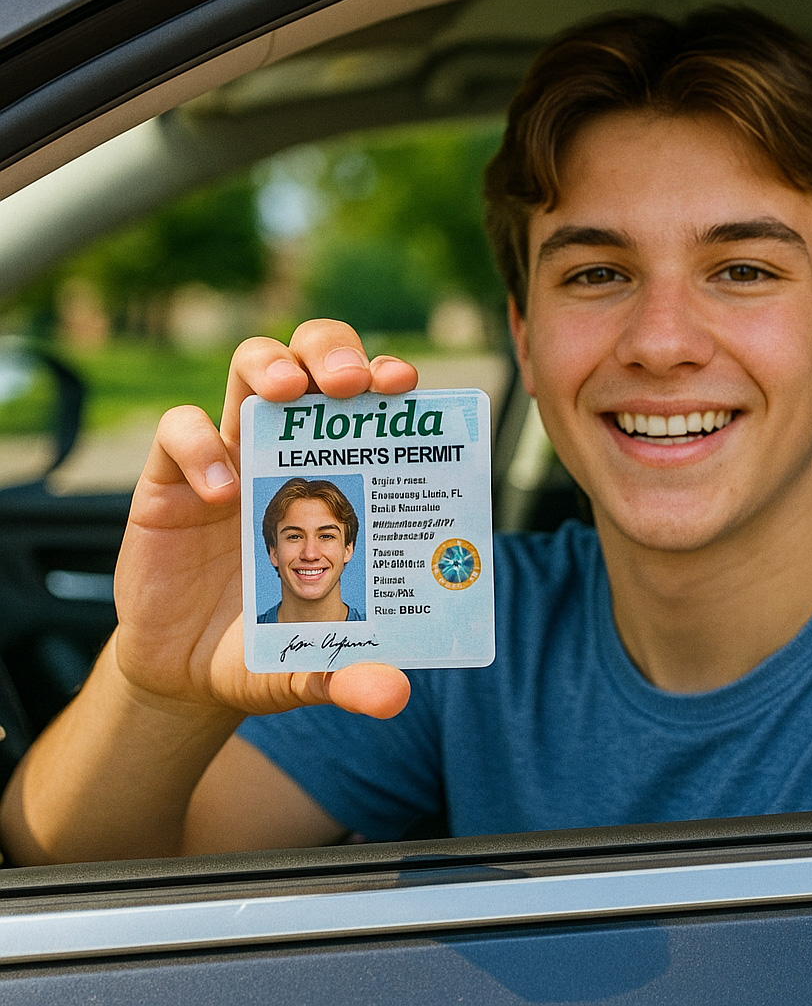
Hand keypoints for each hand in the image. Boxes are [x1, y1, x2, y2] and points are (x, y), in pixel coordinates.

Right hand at [113, 319, 415, 721]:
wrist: (189, 675)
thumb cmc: (268, 649)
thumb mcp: (314, 663)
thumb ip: (351, 673)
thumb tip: (396, 696)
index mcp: (336, 482)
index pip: (366, 406)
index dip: (385, 379)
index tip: (408, 385)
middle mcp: (286, 456)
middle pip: (309, 360)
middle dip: (331, 349)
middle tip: (349, 381)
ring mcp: (228, 460)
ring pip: (247, 371)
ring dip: (270, 367)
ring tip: (288, 394)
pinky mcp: (169, 483)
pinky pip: (177, 433)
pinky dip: (199, 447)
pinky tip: (223, 491)